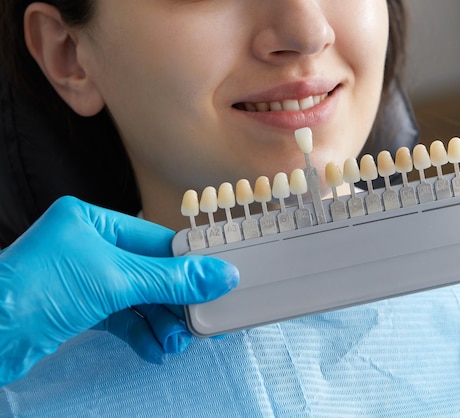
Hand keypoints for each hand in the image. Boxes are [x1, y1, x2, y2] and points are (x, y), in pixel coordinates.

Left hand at [0, 196, 238, 385]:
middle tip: (196, 321)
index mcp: (93, 221)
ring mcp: (83, 278)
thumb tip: (220, 275)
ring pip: (137, 297)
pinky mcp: (78, 308)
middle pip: (149, 271)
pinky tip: (154, 349)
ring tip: (175, 343)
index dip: (187, 263)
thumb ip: (172, 279)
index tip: (215, 280)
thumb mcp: (116, 279)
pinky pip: (120, 317)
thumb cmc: (36, 291)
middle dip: (173, 301)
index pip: (155, 239)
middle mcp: (88, 245)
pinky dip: (139, 333)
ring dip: (160, 322)